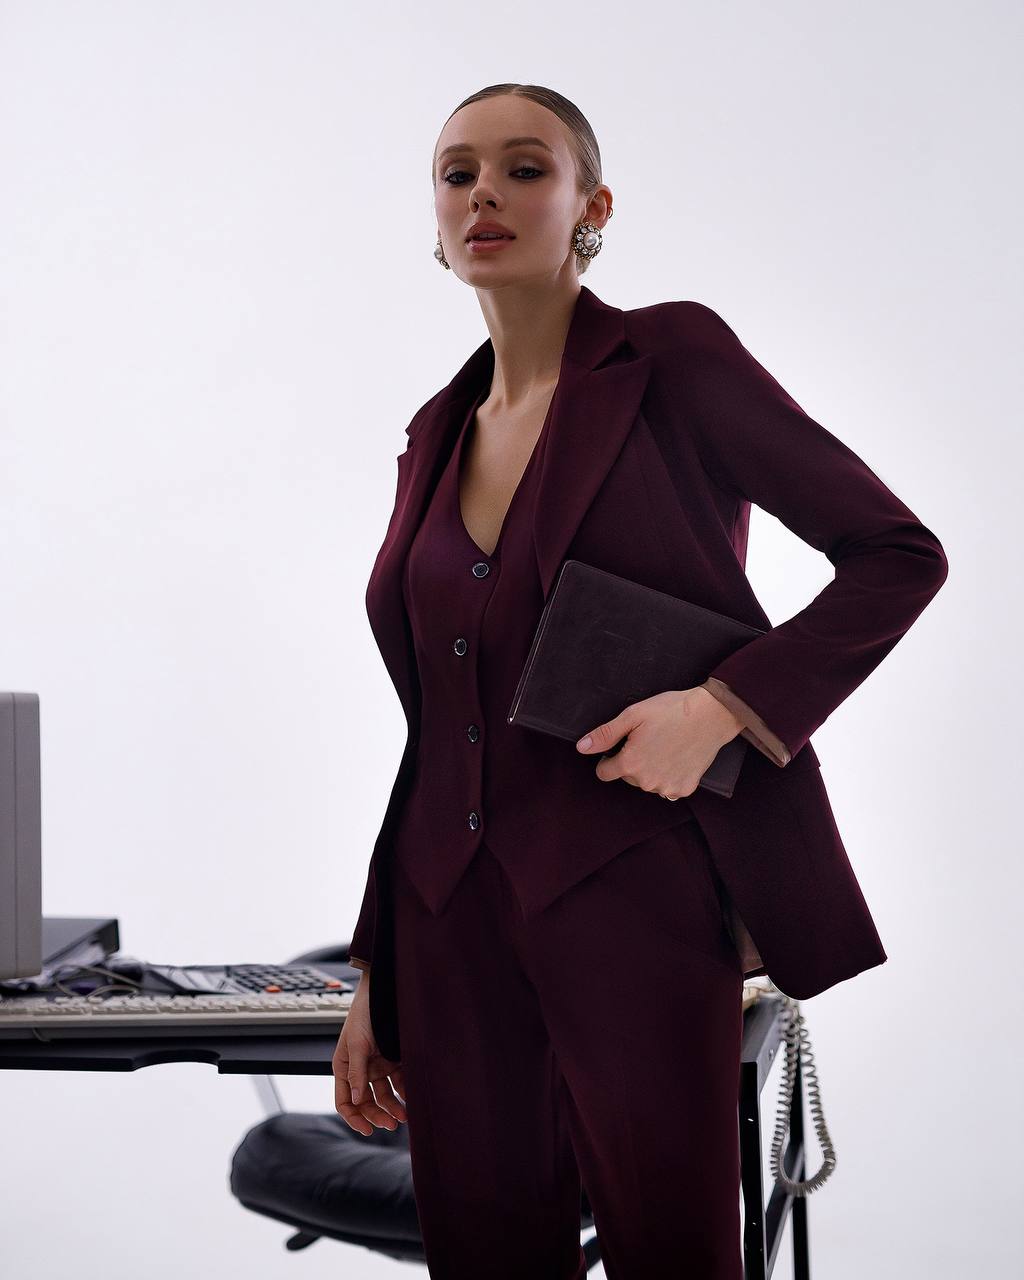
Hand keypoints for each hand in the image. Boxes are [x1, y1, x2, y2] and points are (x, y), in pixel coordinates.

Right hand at [333, 973, 407, 1136]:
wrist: (384, 991)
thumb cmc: (363, 1013)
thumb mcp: (357, 1043)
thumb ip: (357, 1072)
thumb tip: (356, 1101)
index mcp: (345, 1068)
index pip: (345, 1102)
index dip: (354, 1118)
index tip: (368, 1130)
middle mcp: (360, 1071)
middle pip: (366, 1102)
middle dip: (377, 1115)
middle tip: (392, 1124)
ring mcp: (377, 1066)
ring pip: (384, 1095)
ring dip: (393, 1107)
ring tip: (405, 1116)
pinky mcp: (393, 1060)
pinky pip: (399, 1082)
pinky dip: (404, 1092)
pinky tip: (412, 1098)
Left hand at [575, 687, 743, 799]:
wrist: (711, 715)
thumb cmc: (672, 711)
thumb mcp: (633, 715)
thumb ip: (605, 734)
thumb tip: (583, 747)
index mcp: (630, 763)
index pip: (604, 772)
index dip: (609, 758)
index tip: (621, 746)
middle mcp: (646, 782)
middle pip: (627, 777)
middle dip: (633, 761)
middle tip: (649, 739)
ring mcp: (666, 788)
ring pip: (647, 782)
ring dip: (651, 770)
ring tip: (665, 746)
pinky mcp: (684, 789)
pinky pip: (667, 788)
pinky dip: (669, 776)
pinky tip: (677, 757)